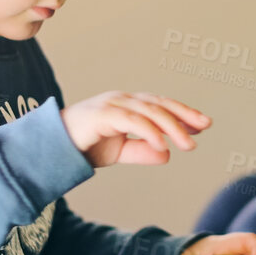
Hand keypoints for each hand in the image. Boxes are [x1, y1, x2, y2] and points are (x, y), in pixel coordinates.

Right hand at [62, 91, 209, 167]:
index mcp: (126, 105)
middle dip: (183, 114)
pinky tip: (163, 144)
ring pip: (149, 111)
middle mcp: (121, 100)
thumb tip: (166, 154)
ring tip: (188, 144)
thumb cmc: (83, 146)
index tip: (202, 124)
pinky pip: (131, 120)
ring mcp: (111, 104)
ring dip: (171, 127)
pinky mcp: (101, 114)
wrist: (51, 148)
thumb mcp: (118, 151)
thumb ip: (140, 150)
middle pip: (159, 103)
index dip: (182, 113)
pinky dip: (149, 131)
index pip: (160, 105)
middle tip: (205, 126)